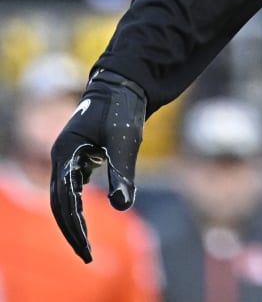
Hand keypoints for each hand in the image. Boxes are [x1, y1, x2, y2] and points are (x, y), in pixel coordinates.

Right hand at [49, 69, 146, 262]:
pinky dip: (77, 205)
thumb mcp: (125, 141)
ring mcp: (67, 156)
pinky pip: (72, 186)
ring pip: (63, 196)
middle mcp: (61, 157)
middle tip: (86, 255)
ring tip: (86, 243)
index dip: (74, 227)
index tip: (86, 249)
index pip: (64, 202)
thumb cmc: (123, 110)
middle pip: (58, 204)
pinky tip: (87, 217)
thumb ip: (122, 172)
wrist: (123, 85)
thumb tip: (122, 206)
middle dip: (71, 230)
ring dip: (73, 219)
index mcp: (65, 154)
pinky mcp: (78, 155)